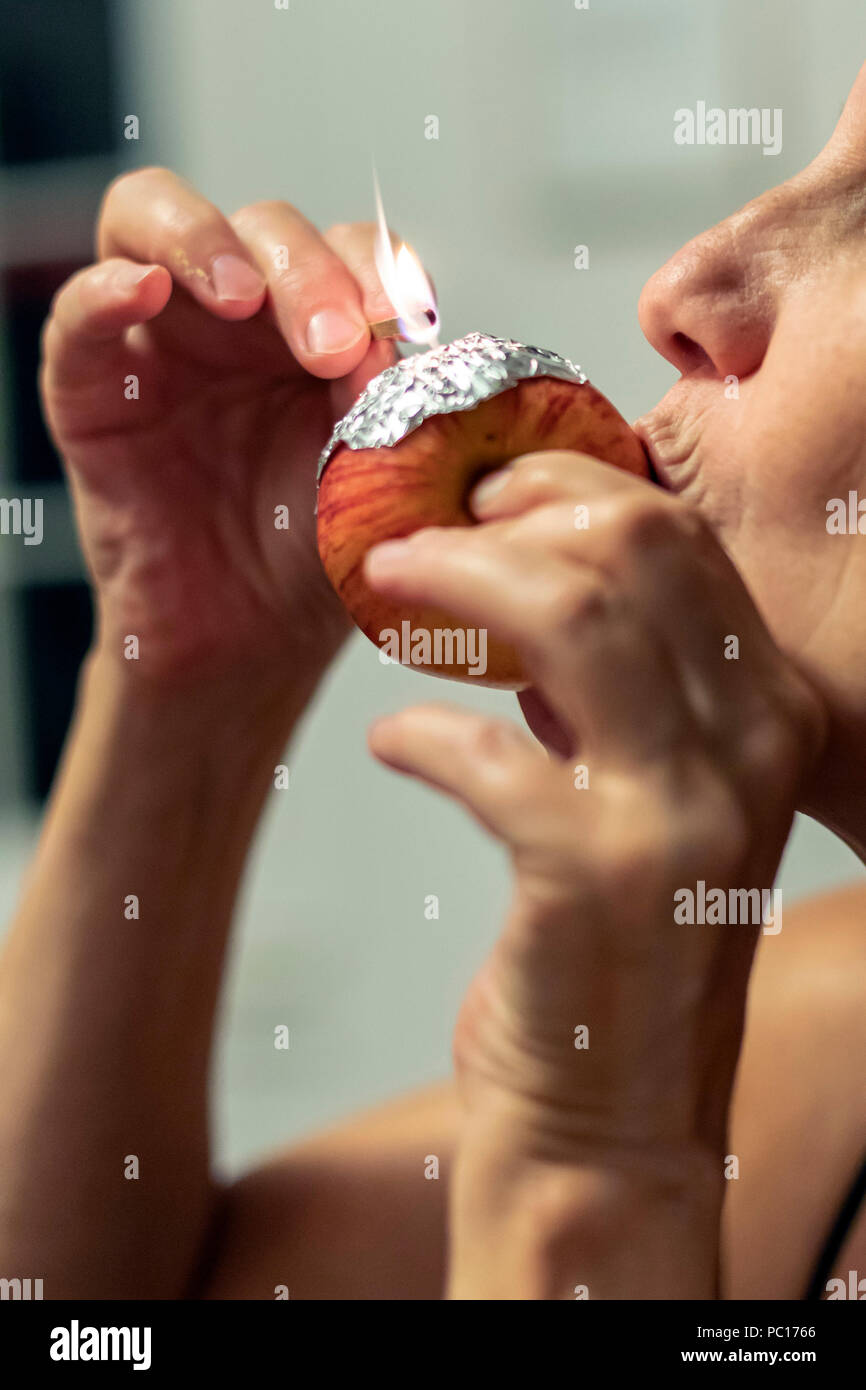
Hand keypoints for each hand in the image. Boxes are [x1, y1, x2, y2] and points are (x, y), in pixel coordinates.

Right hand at [40, 167, 401, 691]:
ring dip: (205, 243)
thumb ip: (392, 402)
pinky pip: (79, 318)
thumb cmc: (314, 558)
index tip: (405, 320)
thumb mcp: (376, 477)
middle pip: (262, 230)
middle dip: (307, 272)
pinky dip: (104, 289)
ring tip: (242, 295)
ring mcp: (160, 342)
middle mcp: (239, 318)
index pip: (346, 250)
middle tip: (334, 344)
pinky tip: (145, 290)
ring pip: (154, 221)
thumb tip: (400, 336)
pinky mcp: (91, 391)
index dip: (377, 269)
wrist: (250, 644)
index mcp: (319, 326)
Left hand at [364, 451, 824, 1164]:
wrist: (613, 1125)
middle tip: (431, 526)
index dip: (573, 490)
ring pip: (571, 611)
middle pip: (637, 545)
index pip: (684, 542)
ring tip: (389, 581)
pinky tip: (391, 744)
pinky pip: (486, 753)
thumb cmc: (615, 955)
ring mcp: (682, 811)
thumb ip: (618, 696)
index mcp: (770, 713)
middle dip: (514, 509)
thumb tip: (528, 586)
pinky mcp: (596, 875)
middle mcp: (750, 747)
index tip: (493, 493)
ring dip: (457, 578)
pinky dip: (420, 734)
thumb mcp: (652, 801)